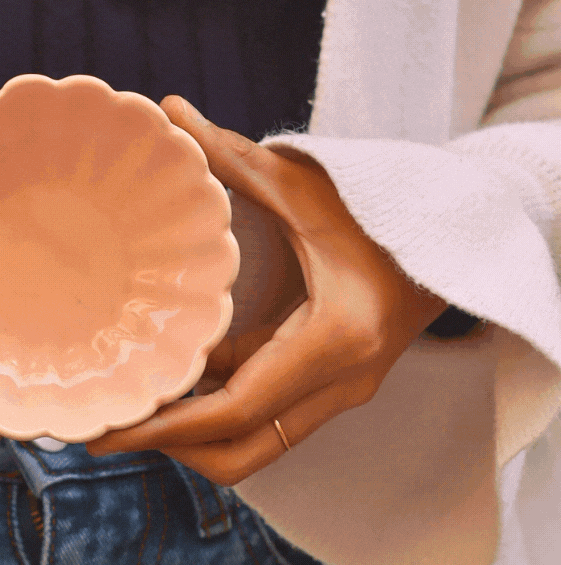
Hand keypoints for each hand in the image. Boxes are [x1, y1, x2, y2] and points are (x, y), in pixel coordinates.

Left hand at [86, 96, 444, 482]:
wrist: (460, 237)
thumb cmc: (384, 207)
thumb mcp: (306, 184)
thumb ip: (233, 156)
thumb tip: (167, 110)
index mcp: (335, 340)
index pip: (239, 410)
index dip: (169, 428)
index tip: (111, 428)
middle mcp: (342, 383)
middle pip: (241, 455)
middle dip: (170, 450)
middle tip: (104, 427)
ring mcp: (341, 394)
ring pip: (255, 448)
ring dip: (192, 437)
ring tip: (129, 408)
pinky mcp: (332, 390)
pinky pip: (267, 419)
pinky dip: (218, 411)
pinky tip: (172, 382)